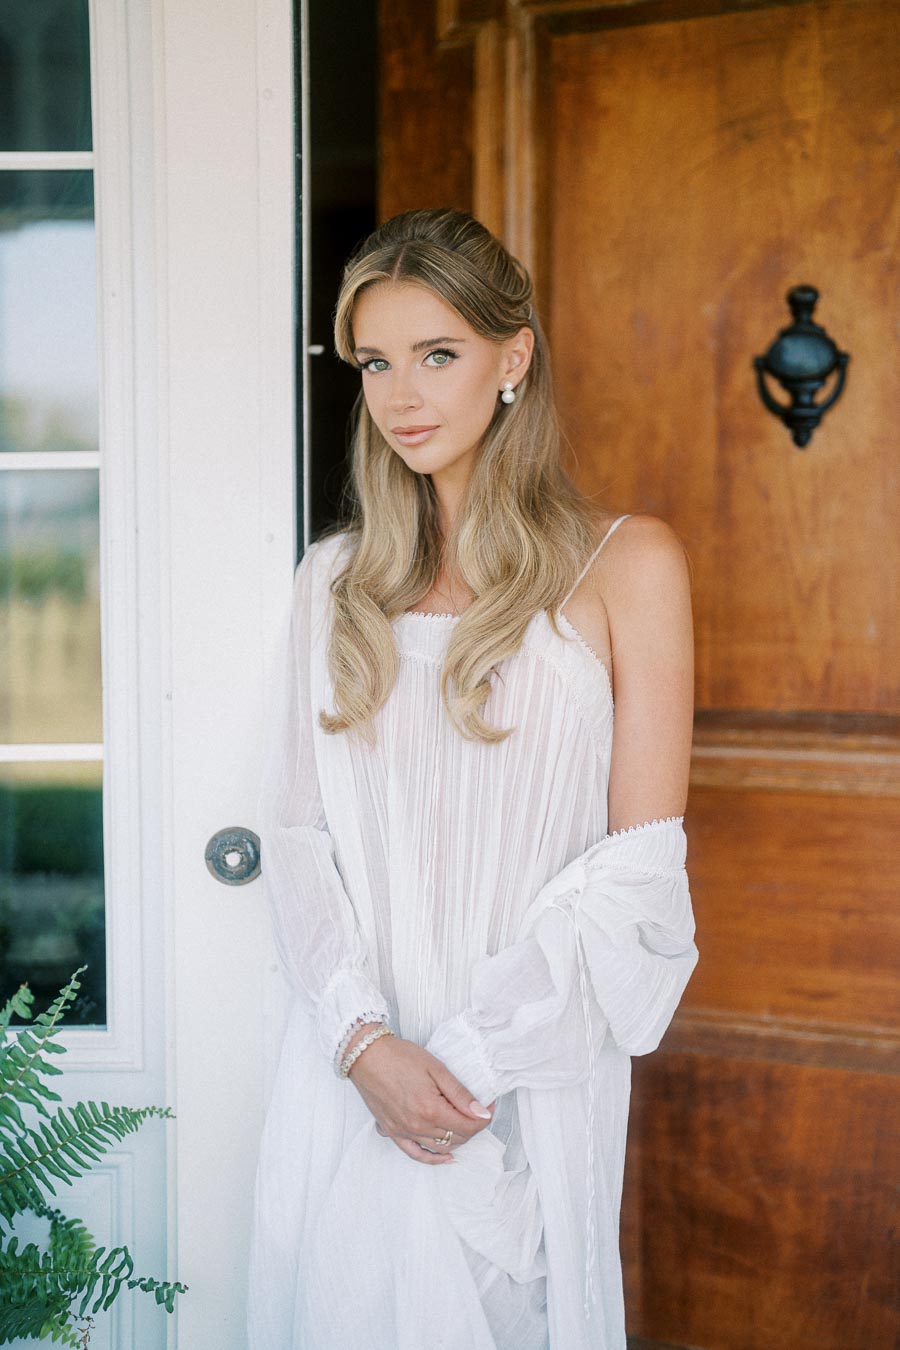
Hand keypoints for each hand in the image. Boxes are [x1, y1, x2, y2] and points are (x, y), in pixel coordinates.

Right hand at [345, 1024, 495, 1165]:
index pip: (468, 1126)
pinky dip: (433, 1158)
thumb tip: (481, 1112)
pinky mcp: (393, 1132)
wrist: (367, 1056)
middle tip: (479, 1109)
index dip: (484, 1117)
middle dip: (473, 1126)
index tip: (489, 1105)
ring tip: (464, 1123)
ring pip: (441, 1147)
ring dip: (458, 1138)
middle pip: (457, 1137)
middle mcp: (418, 1126)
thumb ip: (460, 1093)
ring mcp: (404, 1132)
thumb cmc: (400, 1057)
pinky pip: (416, 1154)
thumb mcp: (436, 1068)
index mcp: (431, 1110)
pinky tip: (445, 1156)